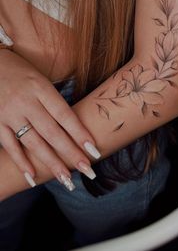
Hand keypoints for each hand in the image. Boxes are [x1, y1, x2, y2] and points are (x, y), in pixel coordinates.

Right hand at [0, 49, 100, 189]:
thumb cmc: (20, 71)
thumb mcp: (40, 78)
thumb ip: (54, 101)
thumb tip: (75, 126)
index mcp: (41, 88)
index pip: (64, 115)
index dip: (80, 134)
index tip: (94, 150)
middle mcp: (27, 102)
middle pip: (52, 132)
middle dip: (71, 154)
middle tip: (88, 171)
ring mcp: (10, 113)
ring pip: (33, 142)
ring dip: (51, 163)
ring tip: (66, 179)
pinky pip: (9, 145)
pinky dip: (21, 161)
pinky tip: (33, 176)